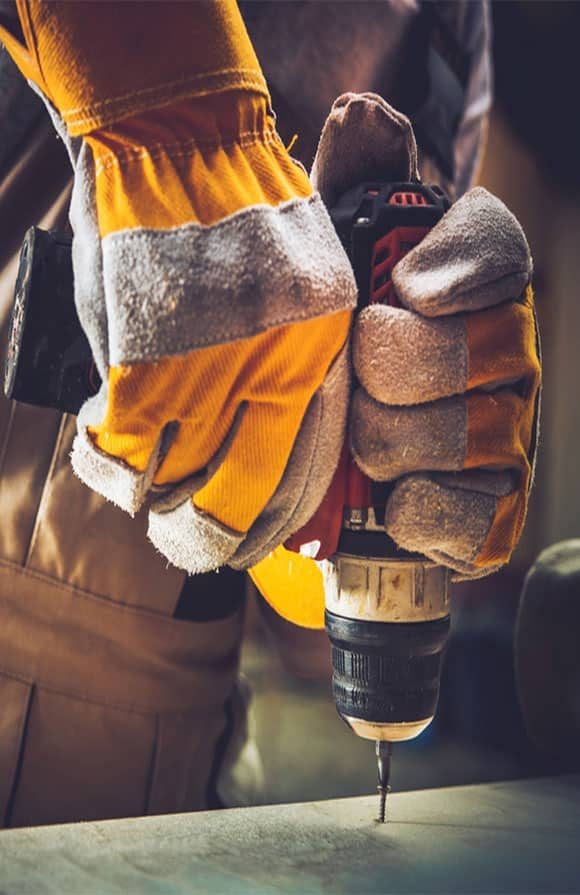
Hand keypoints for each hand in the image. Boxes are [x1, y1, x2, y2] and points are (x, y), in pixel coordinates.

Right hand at [0, 1, 355, 572]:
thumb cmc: (244, 214)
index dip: (275, 529)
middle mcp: (271, 374)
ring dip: (151, 501)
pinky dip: (106, 463)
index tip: (254, 548)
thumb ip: (290, 375)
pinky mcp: (138, 366)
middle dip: (207, 540)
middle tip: (188, 542)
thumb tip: (261, 451)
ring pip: (172, 487)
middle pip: (238, 503)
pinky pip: (118, 453)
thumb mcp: (305, 291)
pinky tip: (103, 440)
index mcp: (321, 357)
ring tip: (142, 486)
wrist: (180, 140)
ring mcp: (204, 374)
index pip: (307, 479)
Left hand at [351, 186, 539, 575]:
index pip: (497, 248)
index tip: (408, 286)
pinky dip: (420, 509)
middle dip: (389, 369)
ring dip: (388, 439)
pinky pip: (472, 513)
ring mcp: (509, 436)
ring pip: (465, 432)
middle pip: (475, 348)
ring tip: (355, 438)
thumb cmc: (326, 361)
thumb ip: (344, 193)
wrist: (323, 474)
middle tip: (351, 378)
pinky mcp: (495, 510)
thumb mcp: (323, 274)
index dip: (463, 263)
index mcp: (468, 290)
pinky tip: (391, 500)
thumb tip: (363, 114)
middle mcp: (506, 357)